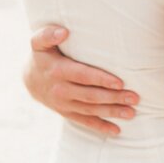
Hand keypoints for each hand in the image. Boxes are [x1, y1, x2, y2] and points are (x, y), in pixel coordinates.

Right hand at [25, 24, 140, 135]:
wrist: (29, 79)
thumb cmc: (42, 55)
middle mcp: (61, 90)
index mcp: (58, 71)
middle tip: (134, 98)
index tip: (120, 82)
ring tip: (131, 113)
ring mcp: (64, 104)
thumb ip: (48, 35)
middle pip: (91, 96)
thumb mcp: (38, 42)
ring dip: (112, 112)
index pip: (83, 76)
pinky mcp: (67, 113)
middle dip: (114, 98)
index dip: (101, 80)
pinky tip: (116, 130)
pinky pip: (84, 122)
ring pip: (91, 110)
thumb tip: (64, 32)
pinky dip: (101, 127)